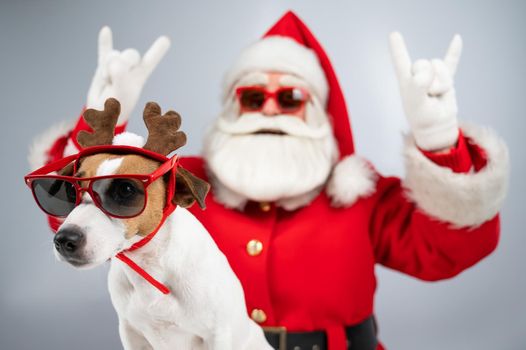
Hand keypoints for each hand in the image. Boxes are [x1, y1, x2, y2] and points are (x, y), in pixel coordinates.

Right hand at [87, 26, 170, 124]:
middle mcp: (130, 70)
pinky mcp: (103, 67)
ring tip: (107, 82)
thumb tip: (115, 61)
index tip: (166, 40)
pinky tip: (106, 30)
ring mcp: (116, 67)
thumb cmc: (117, 107)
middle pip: (130, 54)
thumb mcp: (122, 93)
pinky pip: (104, 51)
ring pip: (114, 55)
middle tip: (116, 77)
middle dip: (123, 63)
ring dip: (108, 68)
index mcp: (139, 76)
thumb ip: (120, 76)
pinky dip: (104, 42)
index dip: (157, 50)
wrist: (101, 114)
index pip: (150, 61)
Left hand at [389, 32, 461, 150]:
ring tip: (436, 95)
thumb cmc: (423, 116)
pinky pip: (451, 61)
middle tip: (428, 95)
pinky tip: (457, 38)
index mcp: (406, 79)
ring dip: (441, 83)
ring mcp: (432, 75)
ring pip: (440, 67)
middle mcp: (417, 74)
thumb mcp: (417, 102)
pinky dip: (454, 51)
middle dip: (429, 80)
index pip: (400, 60)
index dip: (398, 48)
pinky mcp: (446, 78)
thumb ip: (418, 86)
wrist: (437, 125)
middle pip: (424, 63)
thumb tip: (426, 73)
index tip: (393, 34)